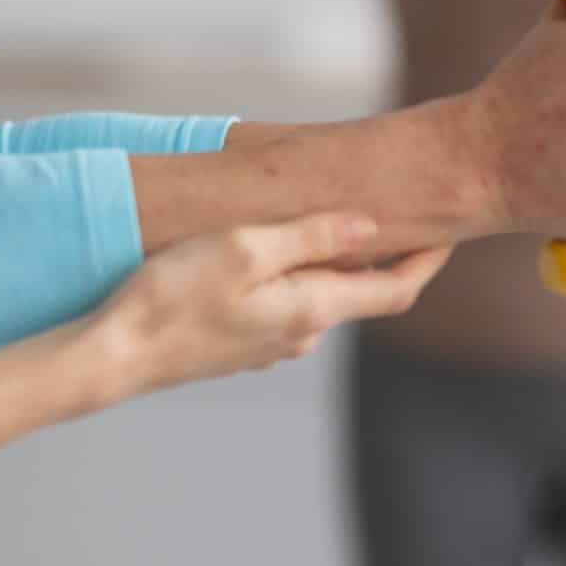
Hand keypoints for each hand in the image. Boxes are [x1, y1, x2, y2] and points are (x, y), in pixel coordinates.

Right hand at [96, 213, 447, 399]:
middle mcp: (301, 334)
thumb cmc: (172, 298)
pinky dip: (290, 279)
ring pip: (315, 297)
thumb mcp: (244, 248)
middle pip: (359, 292)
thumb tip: (371, 223)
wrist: (114, 356)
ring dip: (327, 264)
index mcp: (312, 308)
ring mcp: (269, 346)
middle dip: (379, 254)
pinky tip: (263, 255)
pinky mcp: (238, 347)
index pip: (396, 289)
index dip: (429, 259)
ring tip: (322, 222)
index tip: (452, 228)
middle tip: (392, 208)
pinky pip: (281, 306)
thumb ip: (311, 235)